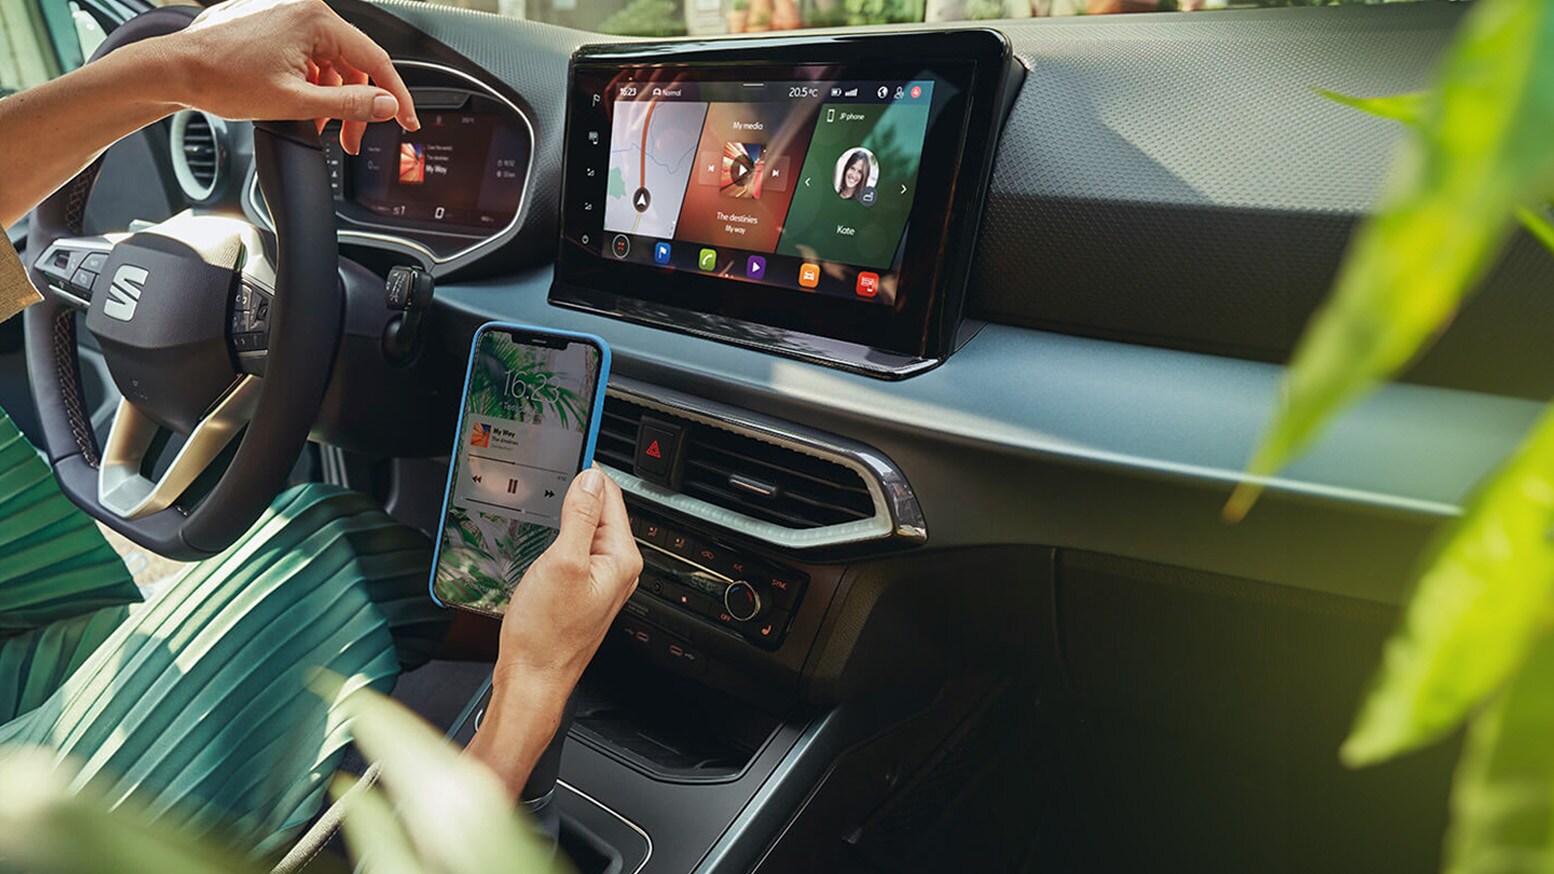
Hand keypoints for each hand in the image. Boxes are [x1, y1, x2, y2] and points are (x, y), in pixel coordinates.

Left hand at [160, 0, 419, 152]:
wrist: (174, 70)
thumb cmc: (221, 78)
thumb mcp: (296, 101)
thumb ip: (350, 104)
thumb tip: (388, 106)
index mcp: (316, 20)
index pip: (376, 59)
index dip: (397, 95)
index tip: (407, 121)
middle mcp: (305, 10)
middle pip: (353, 63)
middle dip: (356, 104)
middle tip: (352, 138)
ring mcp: (288, 16)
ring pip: (331, 63)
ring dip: (332, 98)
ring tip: (320, 127)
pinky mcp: (274, 26)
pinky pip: (309, 57)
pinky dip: (312, 85)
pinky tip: (302, 106)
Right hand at [465, 467, 641, 797]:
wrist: (531, 679)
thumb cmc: (546, 634)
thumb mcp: (561, 562)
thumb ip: (580, 517)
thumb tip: (591, 478)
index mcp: (621, 558)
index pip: (611, 496)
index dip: (589, 470)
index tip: (572, 445)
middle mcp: (617, 569)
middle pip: (600, 511)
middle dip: (576, 491)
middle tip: (549, 468)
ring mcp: (599, 581)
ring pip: (585, 531)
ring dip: (565, 514)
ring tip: (542, 498)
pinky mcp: (580, 591)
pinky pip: (574, 551)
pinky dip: (558, 536)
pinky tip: (541, 535)